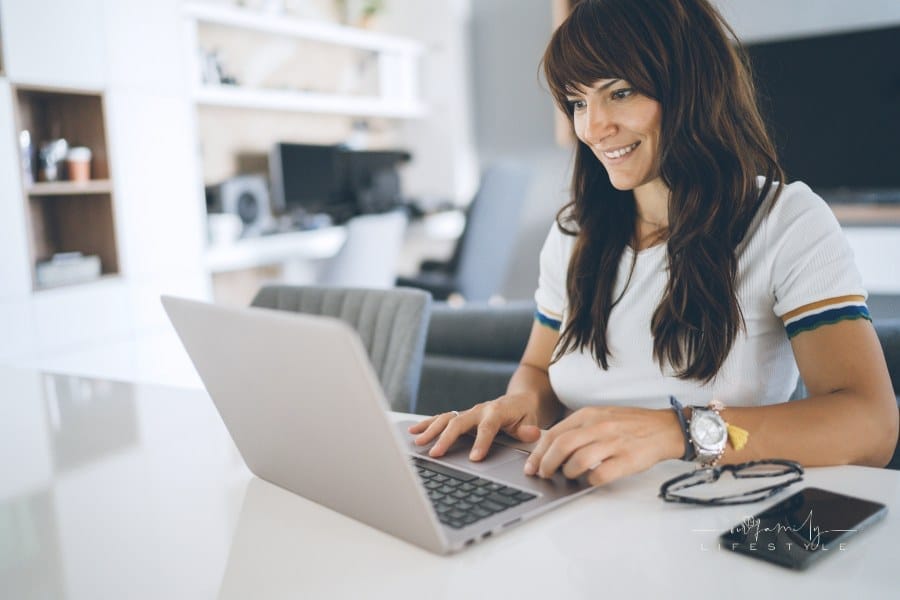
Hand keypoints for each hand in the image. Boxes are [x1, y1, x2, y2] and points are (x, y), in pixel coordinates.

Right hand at [407, 393, 543, 460]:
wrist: (520, 399)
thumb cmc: (525, 413)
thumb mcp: (531, 421)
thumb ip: (528, 429)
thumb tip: (533, 434)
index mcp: (497, 411)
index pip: (487, 427)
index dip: (481, 442)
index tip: (474, 458)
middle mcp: (479, 409)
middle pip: (459, 422)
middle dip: (446, 438)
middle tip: (436, 453)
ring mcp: (469, 412)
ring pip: (446, 418)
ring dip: (431, 430)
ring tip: (418, 442)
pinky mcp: (462, 415)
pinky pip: (442, 418)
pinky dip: (427, 423)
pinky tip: (413, 431)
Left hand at [523, 406, 682, 485]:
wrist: (665, 428)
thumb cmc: (630, 425)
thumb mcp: (601, 417)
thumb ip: (578, 429)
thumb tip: (550, 447)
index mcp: (589, 415)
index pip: (555, 433)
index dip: (538, 452)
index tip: (531, 466)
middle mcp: (599, 426)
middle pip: (562, 446)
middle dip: (546, 464)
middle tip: (543, 475)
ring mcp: (613, 443)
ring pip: (578, 461)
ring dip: (567, 473)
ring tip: (568, 477)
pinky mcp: (627, 460)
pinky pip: (600, 474)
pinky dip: (589, 481)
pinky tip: (589, 480)